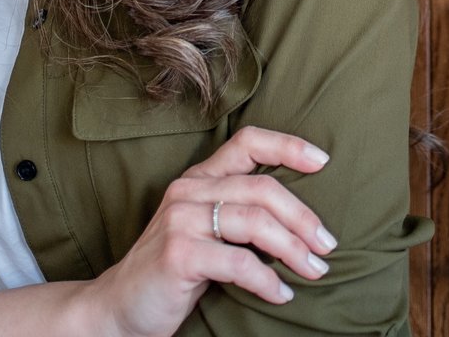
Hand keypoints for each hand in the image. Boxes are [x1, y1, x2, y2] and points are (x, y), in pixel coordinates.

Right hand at [87, 126, 336, 336]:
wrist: (120, 307)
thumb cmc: (176, 270)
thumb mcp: (207, 231)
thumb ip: (240, 213)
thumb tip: (306, 220)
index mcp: (199, 179)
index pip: (247, 142)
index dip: (288, 146)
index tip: (323, 161)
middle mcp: (189, 191)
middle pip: (262, 188)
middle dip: (303, 217)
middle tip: (328, 245)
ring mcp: (180, 220)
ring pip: (255, 222)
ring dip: (293, 249)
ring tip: (315, 270)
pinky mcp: (178, 254)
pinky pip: (238, 262)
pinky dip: (267, 280)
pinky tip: (281, 294)